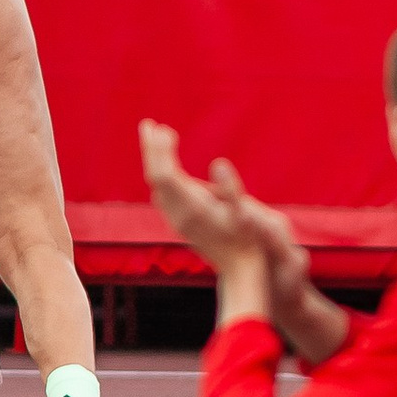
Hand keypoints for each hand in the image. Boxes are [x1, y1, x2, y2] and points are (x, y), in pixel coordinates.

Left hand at [139, 121, 271, 285]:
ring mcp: (177, 220)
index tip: (162, 128)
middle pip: (154, 177)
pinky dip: (161, 173)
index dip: (159, 150)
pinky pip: (163, 193)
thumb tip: (218, 163)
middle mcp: (178, 214)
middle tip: (147, 124)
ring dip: (154, 160)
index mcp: (191, 207)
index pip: (163, 174)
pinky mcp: (181, 223)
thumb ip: (231, 189)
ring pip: (156, 185)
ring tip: (156, 136)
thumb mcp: (245, 215)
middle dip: (151, 149)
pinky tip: (166, 165)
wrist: (241, 271)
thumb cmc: (248, 241)